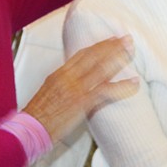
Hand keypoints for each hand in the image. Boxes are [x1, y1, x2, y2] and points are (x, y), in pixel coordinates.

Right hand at [23, 36, 137, 142]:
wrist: (32, 127)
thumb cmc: (39, 114)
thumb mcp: (49, 91)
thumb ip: (64, 82)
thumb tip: (76, 79)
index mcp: (60, 73)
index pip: (81, 54)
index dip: (98, 46)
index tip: (110, 40)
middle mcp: (68, 77)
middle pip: (93, 56)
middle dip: (111, 46)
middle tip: (126, 39)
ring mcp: (76, 88)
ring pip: (101, 68)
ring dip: (118, 57)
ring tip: (131, 50)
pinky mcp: (82, 102)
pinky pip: (105, 91)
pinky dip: (122, 86)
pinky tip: (134, 83)